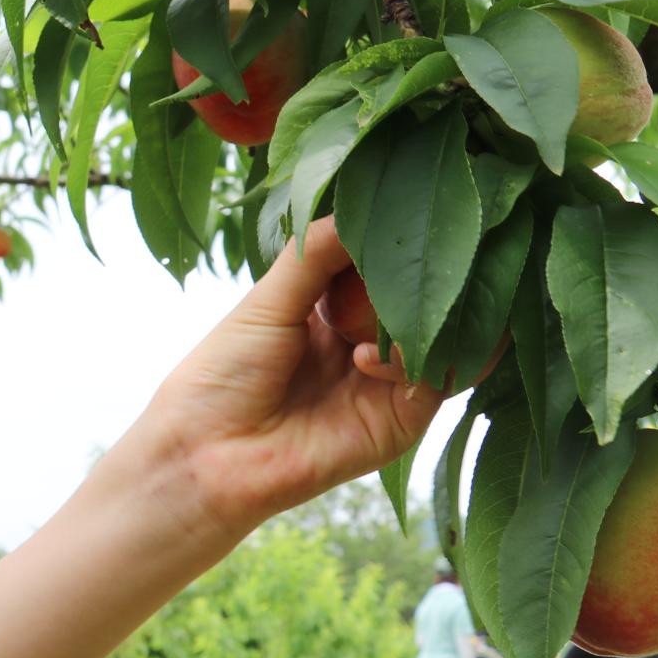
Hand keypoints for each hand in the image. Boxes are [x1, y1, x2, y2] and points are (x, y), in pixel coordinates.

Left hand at [143, 217, 446, 537]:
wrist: (210, 455)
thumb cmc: (223, 372)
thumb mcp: (267, 299)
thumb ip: (316, 253)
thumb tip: (364, 202)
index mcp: (333, 304)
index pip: (387, 258)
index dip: (397, 236)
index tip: (407, 208)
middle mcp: (369, 337)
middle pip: (427, 293)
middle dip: (427, 270)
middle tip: (421, 248)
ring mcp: (390, 378)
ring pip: (447, 334)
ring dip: (431, 313)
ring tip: (401, 300)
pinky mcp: (403, 419)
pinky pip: (438, 379)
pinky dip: (410, 360)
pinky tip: (365, 360)